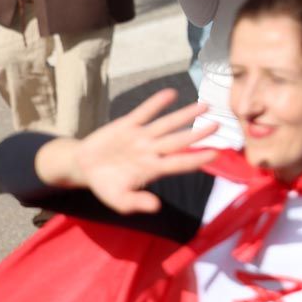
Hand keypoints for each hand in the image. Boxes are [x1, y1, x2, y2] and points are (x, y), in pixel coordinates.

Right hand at [45, 88, 217, 213]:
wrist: (83, 167)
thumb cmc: (106, 184)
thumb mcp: (117, 199)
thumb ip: (135, 203)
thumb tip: (156, 207)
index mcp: (152, 169)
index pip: (179, 164)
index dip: (196, 159)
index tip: (215, 154)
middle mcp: (151, 150)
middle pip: (179, 141)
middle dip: (198, 134)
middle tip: (218, 125)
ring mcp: (141, 136)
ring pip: (167, 124)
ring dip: (185, 114)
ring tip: (205, 105)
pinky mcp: (127, 125)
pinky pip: (144, 112)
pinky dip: (156, 103)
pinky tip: (171, 94)